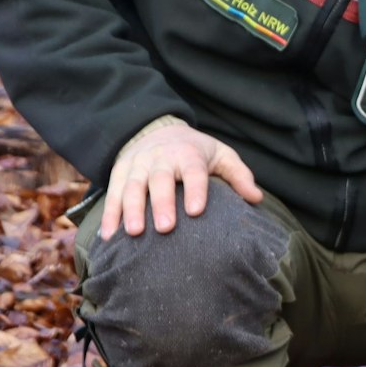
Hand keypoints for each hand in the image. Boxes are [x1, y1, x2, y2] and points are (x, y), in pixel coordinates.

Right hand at [100, 116, 261, 238]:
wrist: (157, 130)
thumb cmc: (195, 151)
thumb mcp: (220, 154)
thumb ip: (239, 175)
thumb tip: (257, 198)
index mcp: (188, 154)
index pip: (193, 171)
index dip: (195, 190)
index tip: (196, 211)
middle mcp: (161, 158)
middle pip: (159, 180)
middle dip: (161, 203)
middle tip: (165, 228)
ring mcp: (137, 165)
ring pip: (132, 187)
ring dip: (130, 210)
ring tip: (132, 233)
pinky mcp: (119, 172)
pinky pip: (113, 194)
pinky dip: (110, 214)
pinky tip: (108, 236)